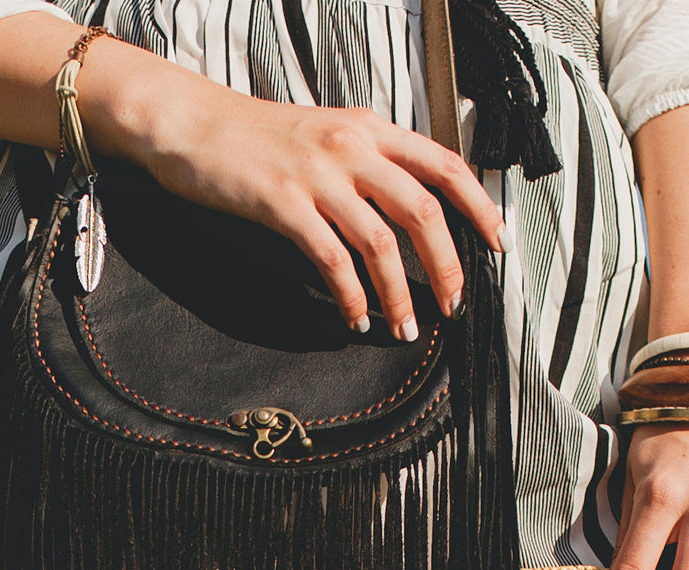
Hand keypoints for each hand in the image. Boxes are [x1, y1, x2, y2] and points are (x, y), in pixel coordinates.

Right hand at [113, 83, 505, 341]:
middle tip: (452, 303)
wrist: (192, 123)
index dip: (478, 206)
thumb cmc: (255, 136)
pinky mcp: (283, 204)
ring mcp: (318, 176)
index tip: (495, 243)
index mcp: (369, 130)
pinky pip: (332, 260)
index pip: (443, 165)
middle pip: (422, 210)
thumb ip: (368, 161)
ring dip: (398, 294)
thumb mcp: (325, 134)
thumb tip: (406, 204)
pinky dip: (350, 296)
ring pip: (381, 242)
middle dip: (446, 265)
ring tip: (404, 326)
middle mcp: (352, 148)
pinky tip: (355, 317)